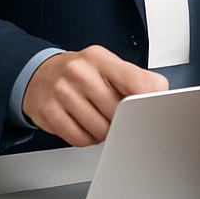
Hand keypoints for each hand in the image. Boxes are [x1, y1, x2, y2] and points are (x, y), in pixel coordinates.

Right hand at [22, 45, 167, 145]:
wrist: (39, 75)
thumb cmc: (81, 73)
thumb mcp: (107, 66)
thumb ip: (134, 80)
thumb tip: (160, 99)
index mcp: (100, 58)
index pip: (139, 83)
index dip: (149, 103)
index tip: (151, 112)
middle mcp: (80, 72)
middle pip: (119, 112)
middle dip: (122, 120)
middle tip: (116, 114)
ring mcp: (62, 92)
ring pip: (100, 130)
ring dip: (104, 132)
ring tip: (98, 118)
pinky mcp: (49, 113)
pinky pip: (80, 140)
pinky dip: (87, 139)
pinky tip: (84, 125)